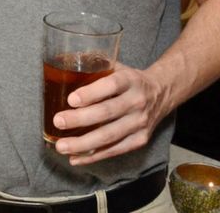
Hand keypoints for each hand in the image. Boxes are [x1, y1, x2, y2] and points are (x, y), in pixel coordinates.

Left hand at [52, 62, 167, 164]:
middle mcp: (137, 102)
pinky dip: (93, 156)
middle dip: (80, 119)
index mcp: (129, 80)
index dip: (91, 93)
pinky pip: (114, 150)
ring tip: (61, 146)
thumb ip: (93, 65)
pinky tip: (75, 158)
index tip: (71, 100)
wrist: (161, 93)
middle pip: (107, 113)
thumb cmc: (128, 80)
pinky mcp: (140, 140)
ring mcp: (139, 123)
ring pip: (109, 136)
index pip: (111, 85)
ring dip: (83, 143)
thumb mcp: (115, 66)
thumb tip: (61, 61)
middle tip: (58, 122)